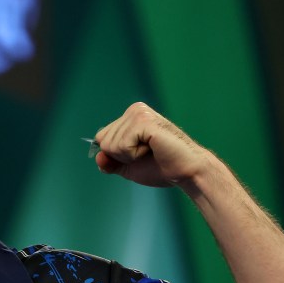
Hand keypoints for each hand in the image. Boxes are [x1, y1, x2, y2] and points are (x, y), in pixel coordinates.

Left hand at [94, 102, 214, 189]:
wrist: (186, 172)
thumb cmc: (161, 167)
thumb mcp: (127, 167)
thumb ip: (110, 162)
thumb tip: (97, 157)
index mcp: (130, 117)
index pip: (101, 138)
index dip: (115, 155)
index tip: (138, 155)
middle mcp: (134, 110)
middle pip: (103, 141)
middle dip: (121, 156)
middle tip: (146, 153)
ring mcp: (139, 113)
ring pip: (110, 145)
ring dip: (129, 156)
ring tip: (151, 150)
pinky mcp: (144, 121)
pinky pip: (121, 145)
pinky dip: (134, 155)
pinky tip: (152, 149)